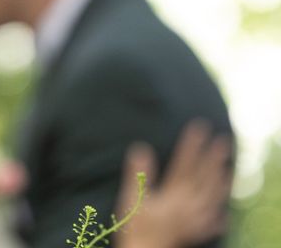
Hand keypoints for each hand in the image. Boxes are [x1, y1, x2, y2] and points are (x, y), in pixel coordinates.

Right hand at [115, 121, 232, 247]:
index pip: (185, 163)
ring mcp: (193, 220)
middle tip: (223, 140)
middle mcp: (188, 205)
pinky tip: (222, 213)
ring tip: (228, 168)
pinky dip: (217, 215)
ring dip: (221, 181)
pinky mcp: (192, 233)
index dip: (192, 144)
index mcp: (174, 194)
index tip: (198, 127)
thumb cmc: (136, 227)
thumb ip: (137, 173)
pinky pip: (210, 223)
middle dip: (213, 157)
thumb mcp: (132, 198)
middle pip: (204, 178)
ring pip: (212, 197)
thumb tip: (141, 147)